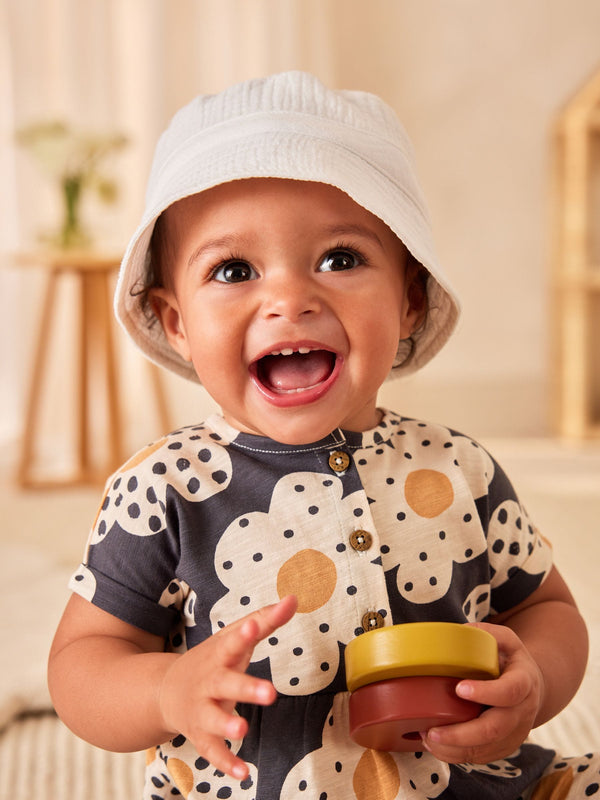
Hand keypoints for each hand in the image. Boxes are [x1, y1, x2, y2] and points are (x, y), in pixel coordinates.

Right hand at [158, 594, 296, 779]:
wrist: (166, 690)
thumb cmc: (213, 660)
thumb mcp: (235, 637)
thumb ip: (266, 620)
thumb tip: (294, 598)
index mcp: (220, 655)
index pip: (232, 642)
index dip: (243, 635)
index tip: (253, 627)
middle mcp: (209, 682)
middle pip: (226, 684)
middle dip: (246, 688)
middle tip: (270, 692)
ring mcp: (202, 710)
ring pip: (213, 719)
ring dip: (227, 724)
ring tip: (243, 728)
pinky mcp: (201, 735)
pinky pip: (212, 751)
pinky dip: (226, 762)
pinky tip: (243, 772)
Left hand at [420, 622, 543, 763]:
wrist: (532, 687)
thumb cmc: (510, 660)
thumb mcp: (505, 639)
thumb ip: (486, 634)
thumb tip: (457, 633)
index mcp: (524, 681)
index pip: (510, 691)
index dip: (486, 692)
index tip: (459, 688)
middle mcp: (522, 711)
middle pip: (495, 729)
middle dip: (462, 734)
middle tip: (432, 731)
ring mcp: (515, 733)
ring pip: (487, 749)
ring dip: (455, 748)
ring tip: (427, 738)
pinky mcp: (505, 746)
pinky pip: (482, 757)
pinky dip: (458, 756)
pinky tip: (437, 746)